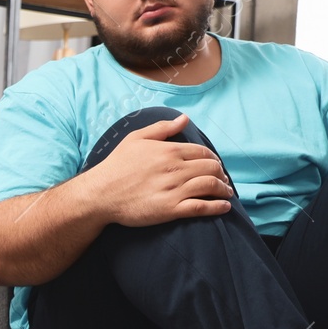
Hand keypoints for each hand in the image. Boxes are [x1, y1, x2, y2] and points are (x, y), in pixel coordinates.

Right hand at [85, 113, 234, 227]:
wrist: (100, 194)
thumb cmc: (116, 166)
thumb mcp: (136, 138)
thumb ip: (162, 128)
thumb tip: (184, 119)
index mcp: (169, 150)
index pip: (203, 152)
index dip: (213, 159)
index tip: (215, 166)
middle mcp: (175, 168)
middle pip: (211, 169)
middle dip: (221, 174)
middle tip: (222, 180)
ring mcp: (174, 190)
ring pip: (210, 186)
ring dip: (223, 189)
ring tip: (226, 193)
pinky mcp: (170, 210)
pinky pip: (201, 207)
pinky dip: (217, 207)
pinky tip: (224, 207)